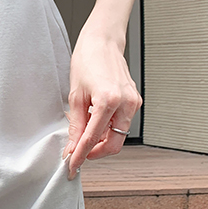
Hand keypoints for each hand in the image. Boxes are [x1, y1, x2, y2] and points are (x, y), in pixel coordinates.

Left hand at [62, 29, 141, 179]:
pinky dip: (108, 130)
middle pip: (114, 144)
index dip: (81, 155)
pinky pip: (122, 124)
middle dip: (95, 153)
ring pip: (119, 136)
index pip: (93, 138)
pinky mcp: (135, 101)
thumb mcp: (75, 96)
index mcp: (108, 100)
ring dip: (102, 142)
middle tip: (78, 154)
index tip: (72, 166)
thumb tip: (72, 145)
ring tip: (84, 136)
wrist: (102, 42)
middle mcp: (126, 103)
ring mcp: (133, 102)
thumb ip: (76, 124)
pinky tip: (95, 125)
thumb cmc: (87, 61)